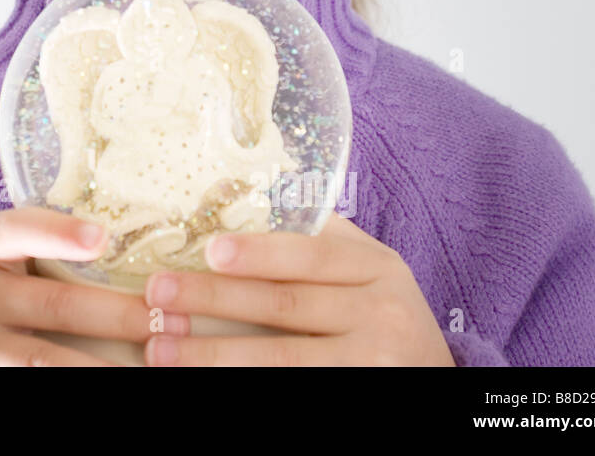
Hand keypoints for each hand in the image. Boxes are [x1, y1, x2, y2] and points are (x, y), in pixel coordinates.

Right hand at [0, 206, 189, 365]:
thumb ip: (38, 247)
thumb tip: (129, 248)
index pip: (15, 230)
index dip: (57, 232)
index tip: (102, 238)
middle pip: (53, 304)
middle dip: (120, 316)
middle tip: (173, 322)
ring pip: (41, 361)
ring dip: (102, 368)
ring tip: (155, 367)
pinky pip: (25, 383)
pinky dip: (75, 383)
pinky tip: (115, 380)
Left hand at [141, 212, 456, 365]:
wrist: (437, 383)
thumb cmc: (381, 315)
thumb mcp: (367, 271)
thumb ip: (317, 240)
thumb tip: (232, 195)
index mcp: (377, 268)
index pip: (312, 256)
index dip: (260, 253)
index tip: (209, 250)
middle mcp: (383, 315)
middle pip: (286, 306)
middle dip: (215, 300)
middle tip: (157, 293)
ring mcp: (373, 365)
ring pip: (284, 360)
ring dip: (213, 355)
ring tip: (159, 348)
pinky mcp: (361, 398)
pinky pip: (294, 390)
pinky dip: (242, 386)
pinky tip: (198, 381)